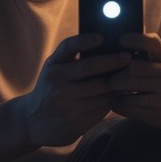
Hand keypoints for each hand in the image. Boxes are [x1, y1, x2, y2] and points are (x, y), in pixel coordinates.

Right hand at [13, 34, 131, 148]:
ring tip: (129, 76)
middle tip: (128, 57)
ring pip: (101, 92)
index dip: (85, 41)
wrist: (31, 121)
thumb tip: (103, 41)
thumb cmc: (49, 87)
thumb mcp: (52, 68)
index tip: (101, 37)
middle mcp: (57, 86)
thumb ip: (70, 55)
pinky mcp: (76, 124)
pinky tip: (117, 95)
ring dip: (116, 84)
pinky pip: (101, 109)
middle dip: (113, 63)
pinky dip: (111, 101)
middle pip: (92, 70)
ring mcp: (67, 106)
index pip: (69, 49)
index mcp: (53, 69)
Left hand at [107, 32, 160, 128]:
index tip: (121, 40)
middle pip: (131, 70)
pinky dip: (117, 104)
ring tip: (110, 90)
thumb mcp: (160, 59)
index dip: (135, 39)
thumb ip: (142, 49)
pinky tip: (116, 101)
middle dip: (114, 74)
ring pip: (127, 92)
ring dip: (114, 92)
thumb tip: (112, 42)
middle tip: (107, 77)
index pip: (152, 42)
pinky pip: (128, 108)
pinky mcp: (158, 114)